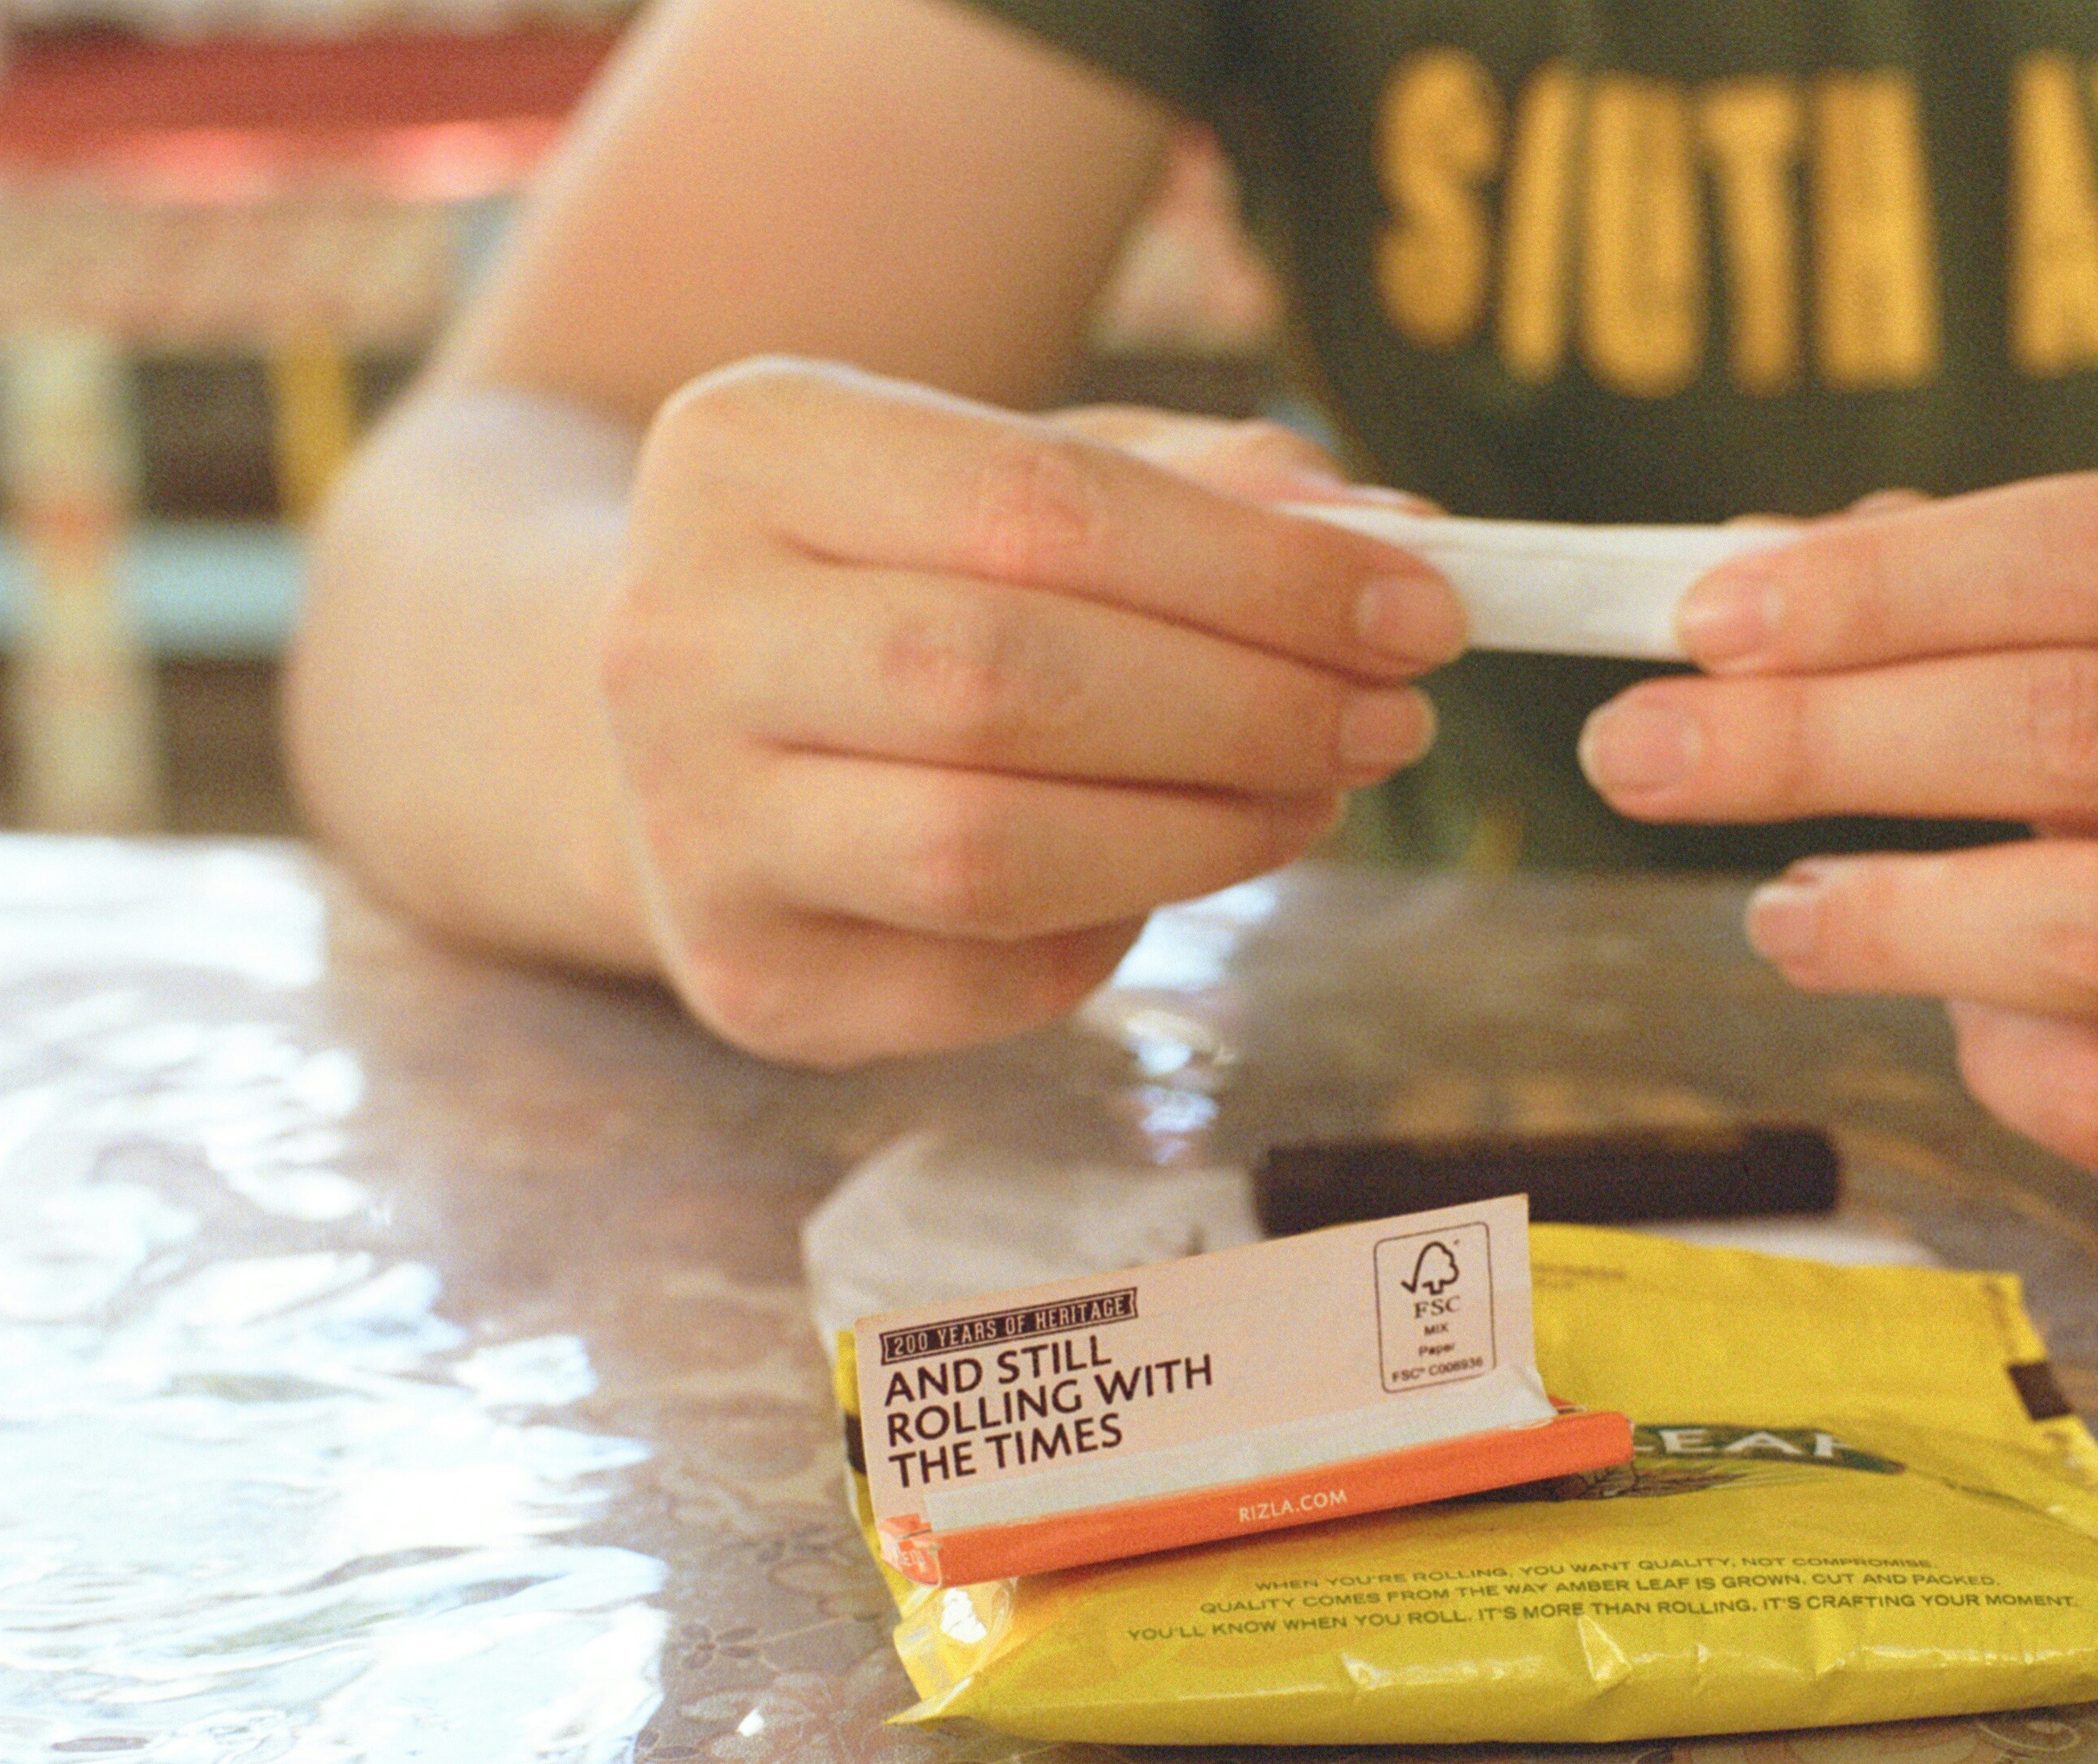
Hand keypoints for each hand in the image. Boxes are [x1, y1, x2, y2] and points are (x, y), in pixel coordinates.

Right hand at [597, 359, 1461, 1064]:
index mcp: (746, 451)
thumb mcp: (1022, 475)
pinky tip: (1162, 870)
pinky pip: (983, 979)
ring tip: (1315, 795)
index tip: (1421, 611)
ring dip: (1203, 834)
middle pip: (1005, 680)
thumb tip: (1390, 537)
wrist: (692, 716)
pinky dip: (1112, 931)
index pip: (1039, 511)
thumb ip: (1201, 490)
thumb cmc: (900, 573)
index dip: (1257, 574)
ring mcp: (691, 824)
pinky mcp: (748, 979)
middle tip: (1390, 723)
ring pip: (989, 851)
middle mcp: (676, 634)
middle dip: (1245, 709)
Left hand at [1578, 471, 2097, 1252]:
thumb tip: (1749, 573)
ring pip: (2096, 929)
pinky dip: (1999, 1060)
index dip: (1887, 583)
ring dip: (1888, 919)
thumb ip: (1996, 593)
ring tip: (1778, 913)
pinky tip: (1963, 1018)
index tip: (1703, 618)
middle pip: (2080, 725)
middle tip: (1634, 751)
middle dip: (1821, 738)